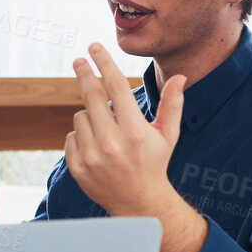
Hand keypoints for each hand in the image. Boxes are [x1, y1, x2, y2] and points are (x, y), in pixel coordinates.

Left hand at [63, 44, 206, 251]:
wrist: (138, 203)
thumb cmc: (154, 163)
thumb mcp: (168, 135)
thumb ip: (173, 104)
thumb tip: (179, 76)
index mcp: (135, 132)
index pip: (115, 87)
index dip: (104, 63)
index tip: (93, 47)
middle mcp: (112, 143)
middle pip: (91, 96)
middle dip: (84, 74)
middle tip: (78, 60)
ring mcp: (92, 157)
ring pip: (81, 116)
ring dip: (90, 115)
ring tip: (106, 130)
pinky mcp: (77, 167)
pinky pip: (72, 136)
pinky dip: (81, 135)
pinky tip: (96, 146)